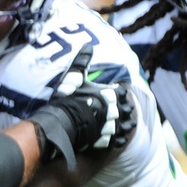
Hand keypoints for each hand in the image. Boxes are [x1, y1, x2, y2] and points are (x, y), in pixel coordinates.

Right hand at [28, 45, 136, 166]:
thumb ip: (82, 62)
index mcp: (108, 94)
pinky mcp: (104, 140)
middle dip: (124, 109)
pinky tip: (119, 138)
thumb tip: (88, 46)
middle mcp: (113, 110)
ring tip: (127, 125)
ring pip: (124, 126)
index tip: (118, 94)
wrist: (58, 124)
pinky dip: (119, 139)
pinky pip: (117, 140)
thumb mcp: (72, 78)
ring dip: (126, 125)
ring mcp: (110, 126)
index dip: (119, 93)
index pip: (122, 92)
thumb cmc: (65, 100)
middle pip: (125, 109)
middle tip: (124, 110)